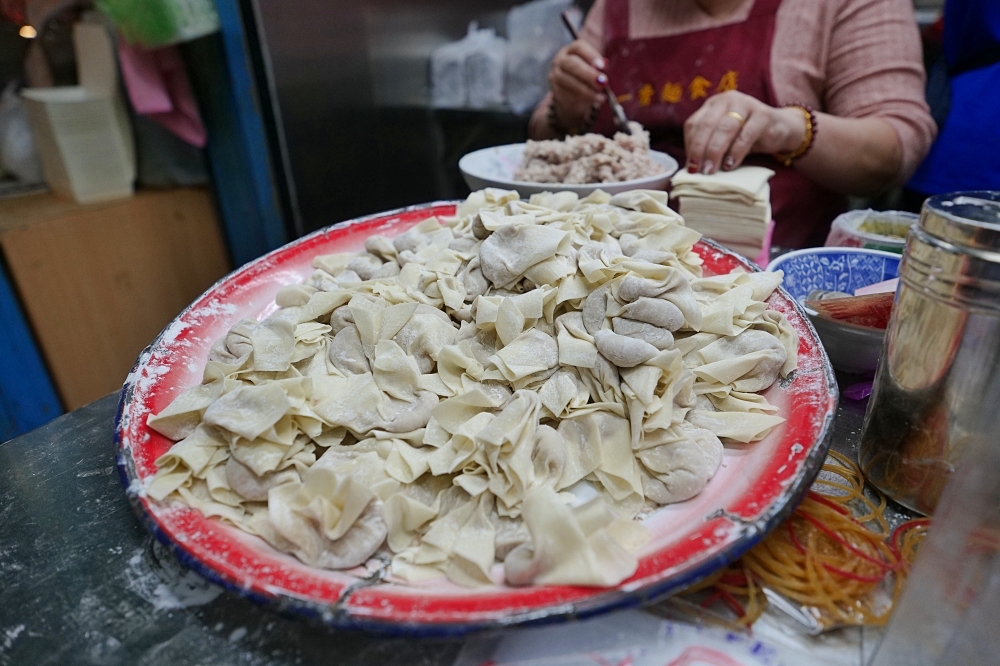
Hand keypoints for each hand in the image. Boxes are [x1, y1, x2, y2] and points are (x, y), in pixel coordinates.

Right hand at [548, 39, 606, 129]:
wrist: (573, 96)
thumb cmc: (586, 77)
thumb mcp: (594, 69)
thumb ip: (599, 67)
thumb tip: (605, 65)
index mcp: (571, 50)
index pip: (579, 47)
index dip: (591, 55)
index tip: (603, 66)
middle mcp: (560, 61)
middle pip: (572, 63)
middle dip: (588, 73)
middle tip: (603, 82)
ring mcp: (555, 76)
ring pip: (569, 81)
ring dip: (587, 90)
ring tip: (601, 97)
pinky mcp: (556, 92)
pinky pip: (568, 95)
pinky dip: (582, 99)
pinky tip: (593, 100)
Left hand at [683, 91, 806, 173]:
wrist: (780, 129)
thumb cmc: (746, 137)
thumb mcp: (724, 140)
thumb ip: (708, 146)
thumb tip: (691, 168)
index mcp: (712, 105)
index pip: (694, 124)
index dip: (690, 146)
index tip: (689, 167)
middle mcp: (727, 100)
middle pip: (707, 124)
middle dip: (700, 149)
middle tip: (698, 170)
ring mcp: (746, 104)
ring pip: (725, 128)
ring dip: (715, 151)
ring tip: (711, 170)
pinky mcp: (763, 114)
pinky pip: (746, 135)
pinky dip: (736, 152)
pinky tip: (730, 165)